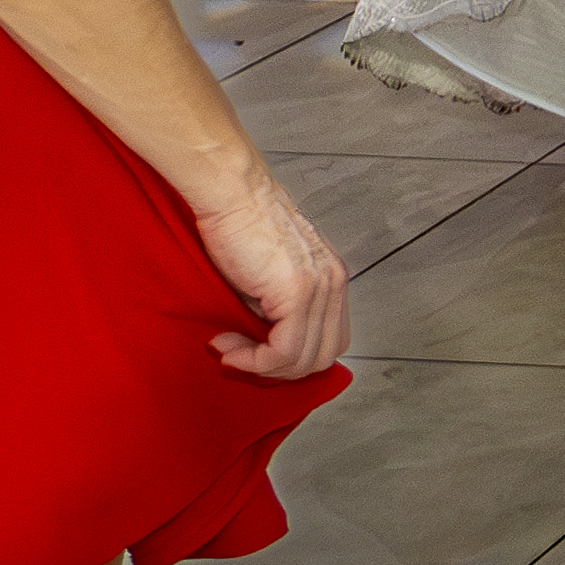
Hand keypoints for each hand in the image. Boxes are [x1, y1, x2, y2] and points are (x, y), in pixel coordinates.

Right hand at [185, 172, 347, 378]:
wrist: (232, 193)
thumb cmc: (239, 224)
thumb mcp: (265, 275)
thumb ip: (274, 307)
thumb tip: (260, 343)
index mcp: (332, 277)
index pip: (330, 340)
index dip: (294, 359)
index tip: (255, 356)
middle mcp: (335, 282)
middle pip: (325, 355)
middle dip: (281, 370)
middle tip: (242, 359)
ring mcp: (321, 287)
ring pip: (307, 358)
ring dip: (263, 367)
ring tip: (229, 351)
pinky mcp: (299, 292)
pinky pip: (286, 350)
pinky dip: (256, 361)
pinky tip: (230, 348)